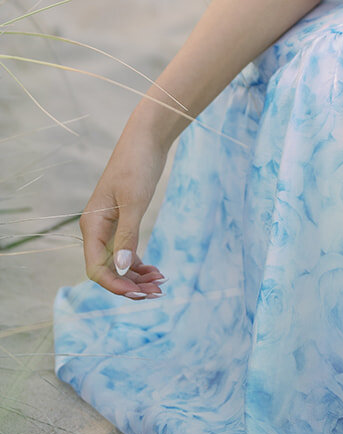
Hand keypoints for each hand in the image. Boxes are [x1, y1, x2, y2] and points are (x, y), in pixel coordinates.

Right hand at [79, 122, 168, 298]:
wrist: (147, 138)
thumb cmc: (137, 165)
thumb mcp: (134, 202)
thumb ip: (127, 237)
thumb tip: (120, 269)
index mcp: (92, 226)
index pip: (96, 269)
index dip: (116, 285)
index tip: (140, 295)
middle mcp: (97, 229)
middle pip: (108, 269)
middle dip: (130, 283)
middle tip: (157, 292)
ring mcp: (109, 225)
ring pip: (118, 261)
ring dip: (136, 275)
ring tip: (160, 284)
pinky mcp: (122, 220)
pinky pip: (125, 250)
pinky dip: (138, 262)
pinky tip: (155, 270)